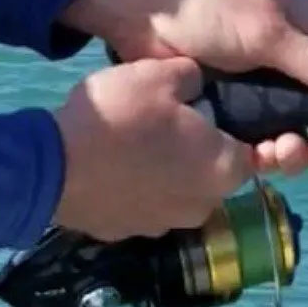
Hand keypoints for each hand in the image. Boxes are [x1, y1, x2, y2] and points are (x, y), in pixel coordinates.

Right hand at [53, 57, 250, 241]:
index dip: (236, 134)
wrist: (54, 167)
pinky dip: (133, 190)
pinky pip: (141, 206)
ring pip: (176, 193)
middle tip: (167, 124)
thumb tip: (196, 86)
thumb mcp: (160, 73)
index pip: (252, 155)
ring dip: (165, 174)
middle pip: (212, 176)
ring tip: (133, 145)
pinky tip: (109, 167)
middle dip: (197, 153)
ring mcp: (163, 226)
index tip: (212, 117)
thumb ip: (192, 77)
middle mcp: (202, 206)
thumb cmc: (120, 117)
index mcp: (223, 169)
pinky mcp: (126, 233)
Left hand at [60, 0, 307, 180]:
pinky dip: (264, 158)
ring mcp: (265, 91)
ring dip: (297, 153)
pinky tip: (252, 162)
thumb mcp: (268, 31)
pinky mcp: (234, 112)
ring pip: (299, 135)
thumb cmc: (209, 10)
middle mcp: (296, 65)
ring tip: (276, 157)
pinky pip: (261, 144)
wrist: (140, 14)